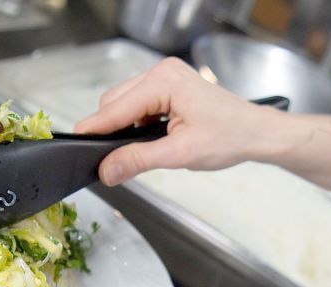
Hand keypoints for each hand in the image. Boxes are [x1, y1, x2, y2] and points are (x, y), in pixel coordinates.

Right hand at [75, 58, 281, 184]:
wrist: (256, 133)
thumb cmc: (229, 137)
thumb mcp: (180, 153)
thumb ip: (139, 160)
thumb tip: (107, 170)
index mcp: (164, 81)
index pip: (115, 107)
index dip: (94, 129)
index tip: (74, 144)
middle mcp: (161, 73)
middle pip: (115, 103)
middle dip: (112, 131)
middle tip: (115, 161)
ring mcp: (165, 78)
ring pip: (124, 105)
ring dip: (126, 128)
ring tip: (142, 150)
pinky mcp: (168, 88)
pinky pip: (139, 105)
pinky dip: (137, 124)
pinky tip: (151, 139)